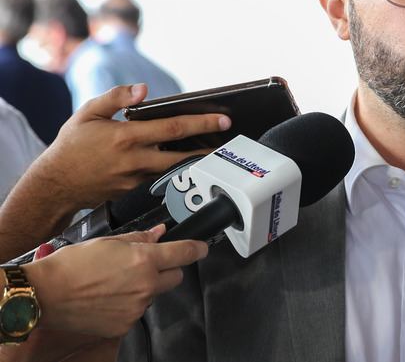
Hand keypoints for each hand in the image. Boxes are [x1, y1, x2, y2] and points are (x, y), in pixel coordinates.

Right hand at [24, 225, 207, 336]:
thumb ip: (140, 238)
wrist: (46, 294)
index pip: (184, 253)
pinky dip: (129, 304)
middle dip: (168, 268)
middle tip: (146, 264)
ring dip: (144, 287)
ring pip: (153, 294)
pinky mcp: (125, 325)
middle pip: (175, 277)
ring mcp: (136, 307)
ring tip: (115, 281)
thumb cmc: (72, 266)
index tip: (202, 248)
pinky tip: (109, 297)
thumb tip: (159, 233)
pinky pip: (136, 311)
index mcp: (144, 260)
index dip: (197, 248)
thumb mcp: (109, 242)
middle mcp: (145, 285)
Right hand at [31, 84, 230, 209]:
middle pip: (182, 154)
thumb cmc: (71, 145)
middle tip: (228, 142)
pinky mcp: (133, 190)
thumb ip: (116, 97)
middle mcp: (134, 159)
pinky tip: (184, 161)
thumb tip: (143, 89)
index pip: (173, 128)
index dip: (201, 123)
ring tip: (213, 150)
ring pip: (173, 169)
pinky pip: (159, 178)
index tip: (222, 119)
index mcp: (126, 137)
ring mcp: (135, 178)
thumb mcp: (88, 113)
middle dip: (209, 148)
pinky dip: (174, 170)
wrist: (54, 184)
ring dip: (194, 161)